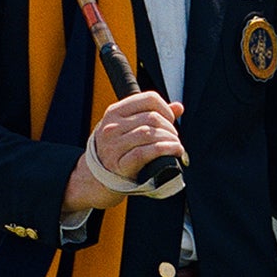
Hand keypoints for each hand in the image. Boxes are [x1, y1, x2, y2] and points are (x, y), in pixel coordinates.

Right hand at [63, 90, 184, 213]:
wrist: (98, 177)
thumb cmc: (119, 149)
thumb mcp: (129, 127)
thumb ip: (152, 114)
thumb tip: (179, 107)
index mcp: (115, 112)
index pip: (149, 99)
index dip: (166, 108)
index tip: (170, 120)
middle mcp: (112, 126)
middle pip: (152, 117)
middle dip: (170, 128)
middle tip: (174, 137)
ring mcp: (114, 145)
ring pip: (150, 133)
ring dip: (170, 139)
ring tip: (176, 146)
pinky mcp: (120, 163)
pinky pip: (146, 152)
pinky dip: (165, 150)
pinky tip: (175, 152)